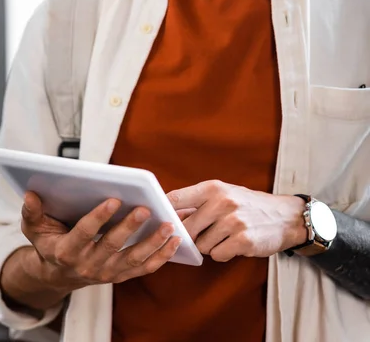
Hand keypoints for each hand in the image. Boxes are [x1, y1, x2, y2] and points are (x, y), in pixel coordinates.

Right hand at [21, 191, 181, 290]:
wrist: (58, 274)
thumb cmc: (50, 243)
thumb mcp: (35, 228)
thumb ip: (31, 212)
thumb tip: (31, 194)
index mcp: (67, 251)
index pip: (84, 233)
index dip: (98, 217)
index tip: (113, 199)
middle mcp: (88, 265)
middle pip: (112, 246)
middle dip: (129, 227)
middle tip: (145, 208)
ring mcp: (107, 273)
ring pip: (133, 259)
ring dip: (152, 242)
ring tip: (168, 225)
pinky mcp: (122, 275)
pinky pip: (144, 268)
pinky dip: (161, 256)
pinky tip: (175, 240)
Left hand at [168, 181, 306, 261]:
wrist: (284, 216)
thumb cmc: (248, 204)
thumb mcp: (224, 193)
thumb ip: (198, 202)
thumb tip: (167, 215)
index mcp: (213, 188)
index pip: (176, 198)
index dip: (164, 211)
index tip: (158, 220)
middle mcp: (222, 202)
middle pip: (186, 228)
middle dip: (190, 235)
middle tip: (202, 233)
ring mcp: (233, 222)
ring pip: (201, 245)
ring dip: (209, 245)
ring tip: (225, 235)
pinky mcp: (243, 241)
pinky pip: (217, 255)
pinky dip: (223, 253)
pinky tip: (234, 243)